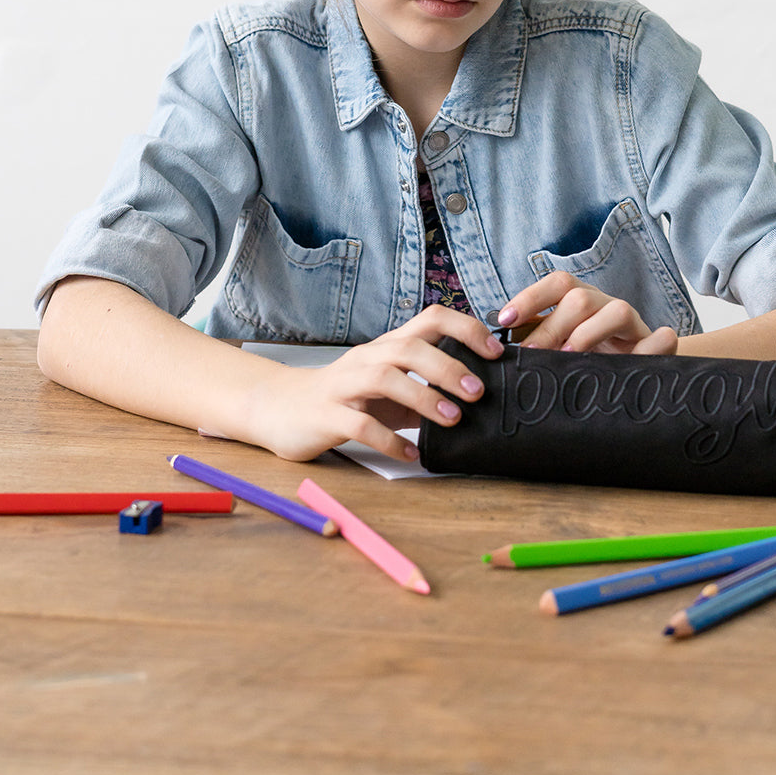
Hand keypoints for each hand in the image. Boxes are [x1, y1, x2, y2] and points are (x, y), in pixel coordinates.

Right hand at [251, 306, 504, 462]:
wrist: (280, 409)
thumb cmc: (344, 398)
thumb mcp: (389, 390)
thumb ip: (426, 389)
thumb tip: (476, 400)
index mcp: (386, 348)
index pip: (430, 319)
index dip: (466, 329)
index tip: (496, 352)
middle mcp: (366, 359)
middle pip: (408, 347)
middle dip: (447, 366)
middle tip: (478, 391)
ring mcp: (343, 385)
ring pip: (384, 378)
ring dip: (423, 396)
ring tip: (452, 419)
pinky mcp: (326, 415)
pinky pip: (359, 425)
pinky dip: (389, 441)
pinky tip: (411, 455)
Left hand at [496, 272, 678, 356]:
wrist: (637, 372)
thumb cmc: (590, 359)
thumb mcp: (560, 347)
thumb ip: (536, 343)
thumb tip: (496, 346)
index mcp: (581, 301)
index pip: (557, 283)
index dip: (531, 297)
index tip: (505, 320)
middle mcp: (606, 305)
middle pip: (580, 298)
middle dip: (552, 326)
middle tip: (531, 354)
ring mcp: (634, 323)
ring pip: (617, 310)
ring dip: (590, 333)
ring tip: (571, 356)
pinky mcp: (658, 344)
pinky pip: (662, 338)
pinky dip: (651, 348)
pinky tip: (633, 362)